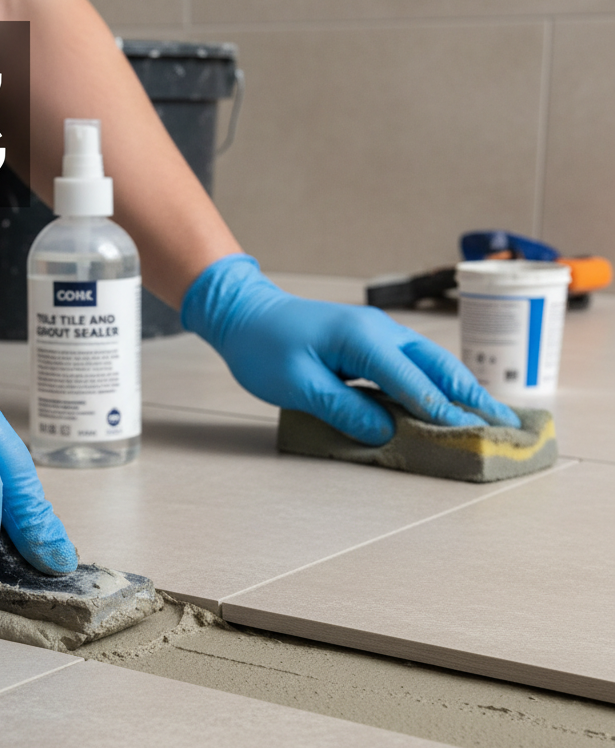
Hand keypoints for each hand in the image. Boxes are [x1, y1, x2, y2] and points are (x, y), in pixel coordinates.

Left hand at [181, 255, 519, 444]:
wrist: (244, 314)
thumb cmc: (263, 348)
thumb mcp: (298, 385)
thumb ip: (343, 408)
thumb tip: (385, 432)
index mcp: (362, 339)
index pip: (412, 382)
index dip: (441, 411)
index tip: (470, 434)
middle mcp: (379, 332)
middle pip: (437, 366)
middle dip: (471, 396)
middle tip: (504, 423)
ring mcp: (377, 333)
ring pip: (429, 363)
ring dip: (459, 388)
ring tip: (488, 415)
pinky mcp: (369, 342)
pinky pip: (411, 364)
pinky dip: (435, 382)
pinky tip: (446, 400)